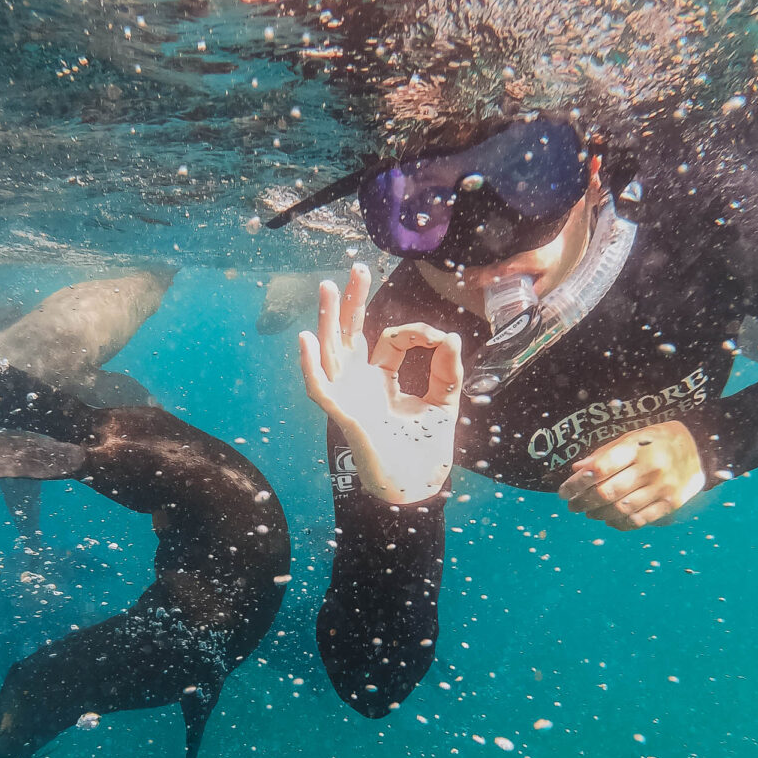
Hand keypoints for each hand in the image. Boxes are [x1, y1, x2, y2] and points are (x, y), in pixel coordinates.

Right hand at [299, 263, 462, 504]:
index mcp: (380, 380)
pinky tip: (308, 340)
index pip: (386, 341)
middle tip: (356, 269)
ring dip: (327, 319)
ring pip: (331, 352)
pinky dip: (310, 366)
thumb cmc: (424, 450)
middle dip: (351, 302)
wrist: (416, 488)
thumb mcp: (444, 402)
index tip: (435, 337)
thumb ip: (447, 371)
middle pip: (349, 334)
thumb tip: (450, 337)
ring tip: (327, 287)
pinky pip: (320, 388)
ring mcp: (348, 398)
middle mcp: (360, 384)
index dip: (410, 332)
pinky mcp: (343, 415)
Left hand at [558, 420, 704, 529]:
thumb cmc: (657, 441)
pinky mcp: (671, 503)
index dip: (576, 483)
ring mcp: (662, 487)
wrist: (700, 447)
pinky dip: (619, 523)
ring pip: (620, 509)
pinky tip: (609, 519)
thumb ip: (605, 453)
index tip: (564, 491)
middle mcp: (650, 468)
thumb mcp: (632, 438)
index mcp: (637, 447)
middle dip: (583, 502)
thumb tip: (578, 469)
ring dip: (598, 514)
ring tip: (588, 512)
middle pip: (607, 492)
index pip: (599, 468)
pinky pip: (639, 520)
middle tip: (572, 505)